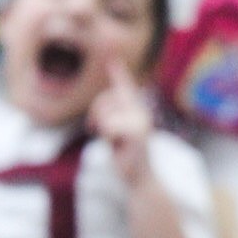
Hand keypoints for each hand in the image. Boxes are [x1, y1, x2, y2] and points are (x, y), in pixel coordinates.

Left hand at [87, 59, 153, 188]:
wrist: (141, 179)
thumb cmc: (127, 157)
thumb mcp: (115, 135)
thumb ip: (110, 119)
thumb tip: (100, 117)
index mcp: (137, 111)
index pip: (125, 87)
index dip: (118, 73)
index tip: (113, 59)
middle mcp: (141, 111)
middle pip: (106, 98)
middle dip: (96, 112)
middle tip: (97, 130)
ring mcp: (141, 120)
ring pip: (105, 111)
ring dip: (101, 126)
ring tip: (111, 140)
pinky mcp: (137, 131)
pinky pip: (109, 125)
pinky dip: (107, 135)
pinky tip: (117, 146)